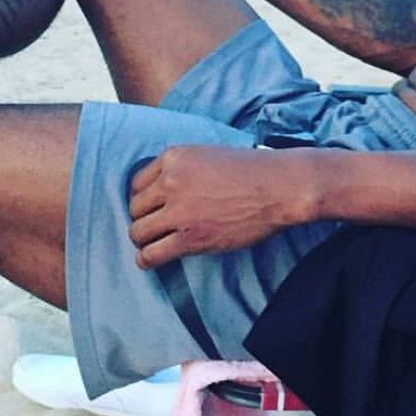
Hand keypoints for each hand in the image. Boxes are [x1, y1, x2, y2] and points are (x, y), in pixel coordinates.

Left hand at [127, 146, 297, 268]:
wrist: (279, 187)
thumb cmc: (253, 170)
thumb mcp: (209, 154)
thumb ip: (183, 168)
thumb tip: (165, 188)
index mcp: (174, 157)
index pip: (137, 182)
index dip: (144, 198)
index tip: (151, 208)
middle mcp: (170, 182)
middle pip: (136, 207)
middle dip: (144, 218)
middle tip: (155, 227)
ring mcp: (179, 211)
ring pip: (138, 232)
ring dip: (144, 240)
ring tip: (153, 244)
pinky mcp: (190, 238)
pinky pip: (152, 254)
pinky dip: (146, 260)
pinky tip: (149, 261)